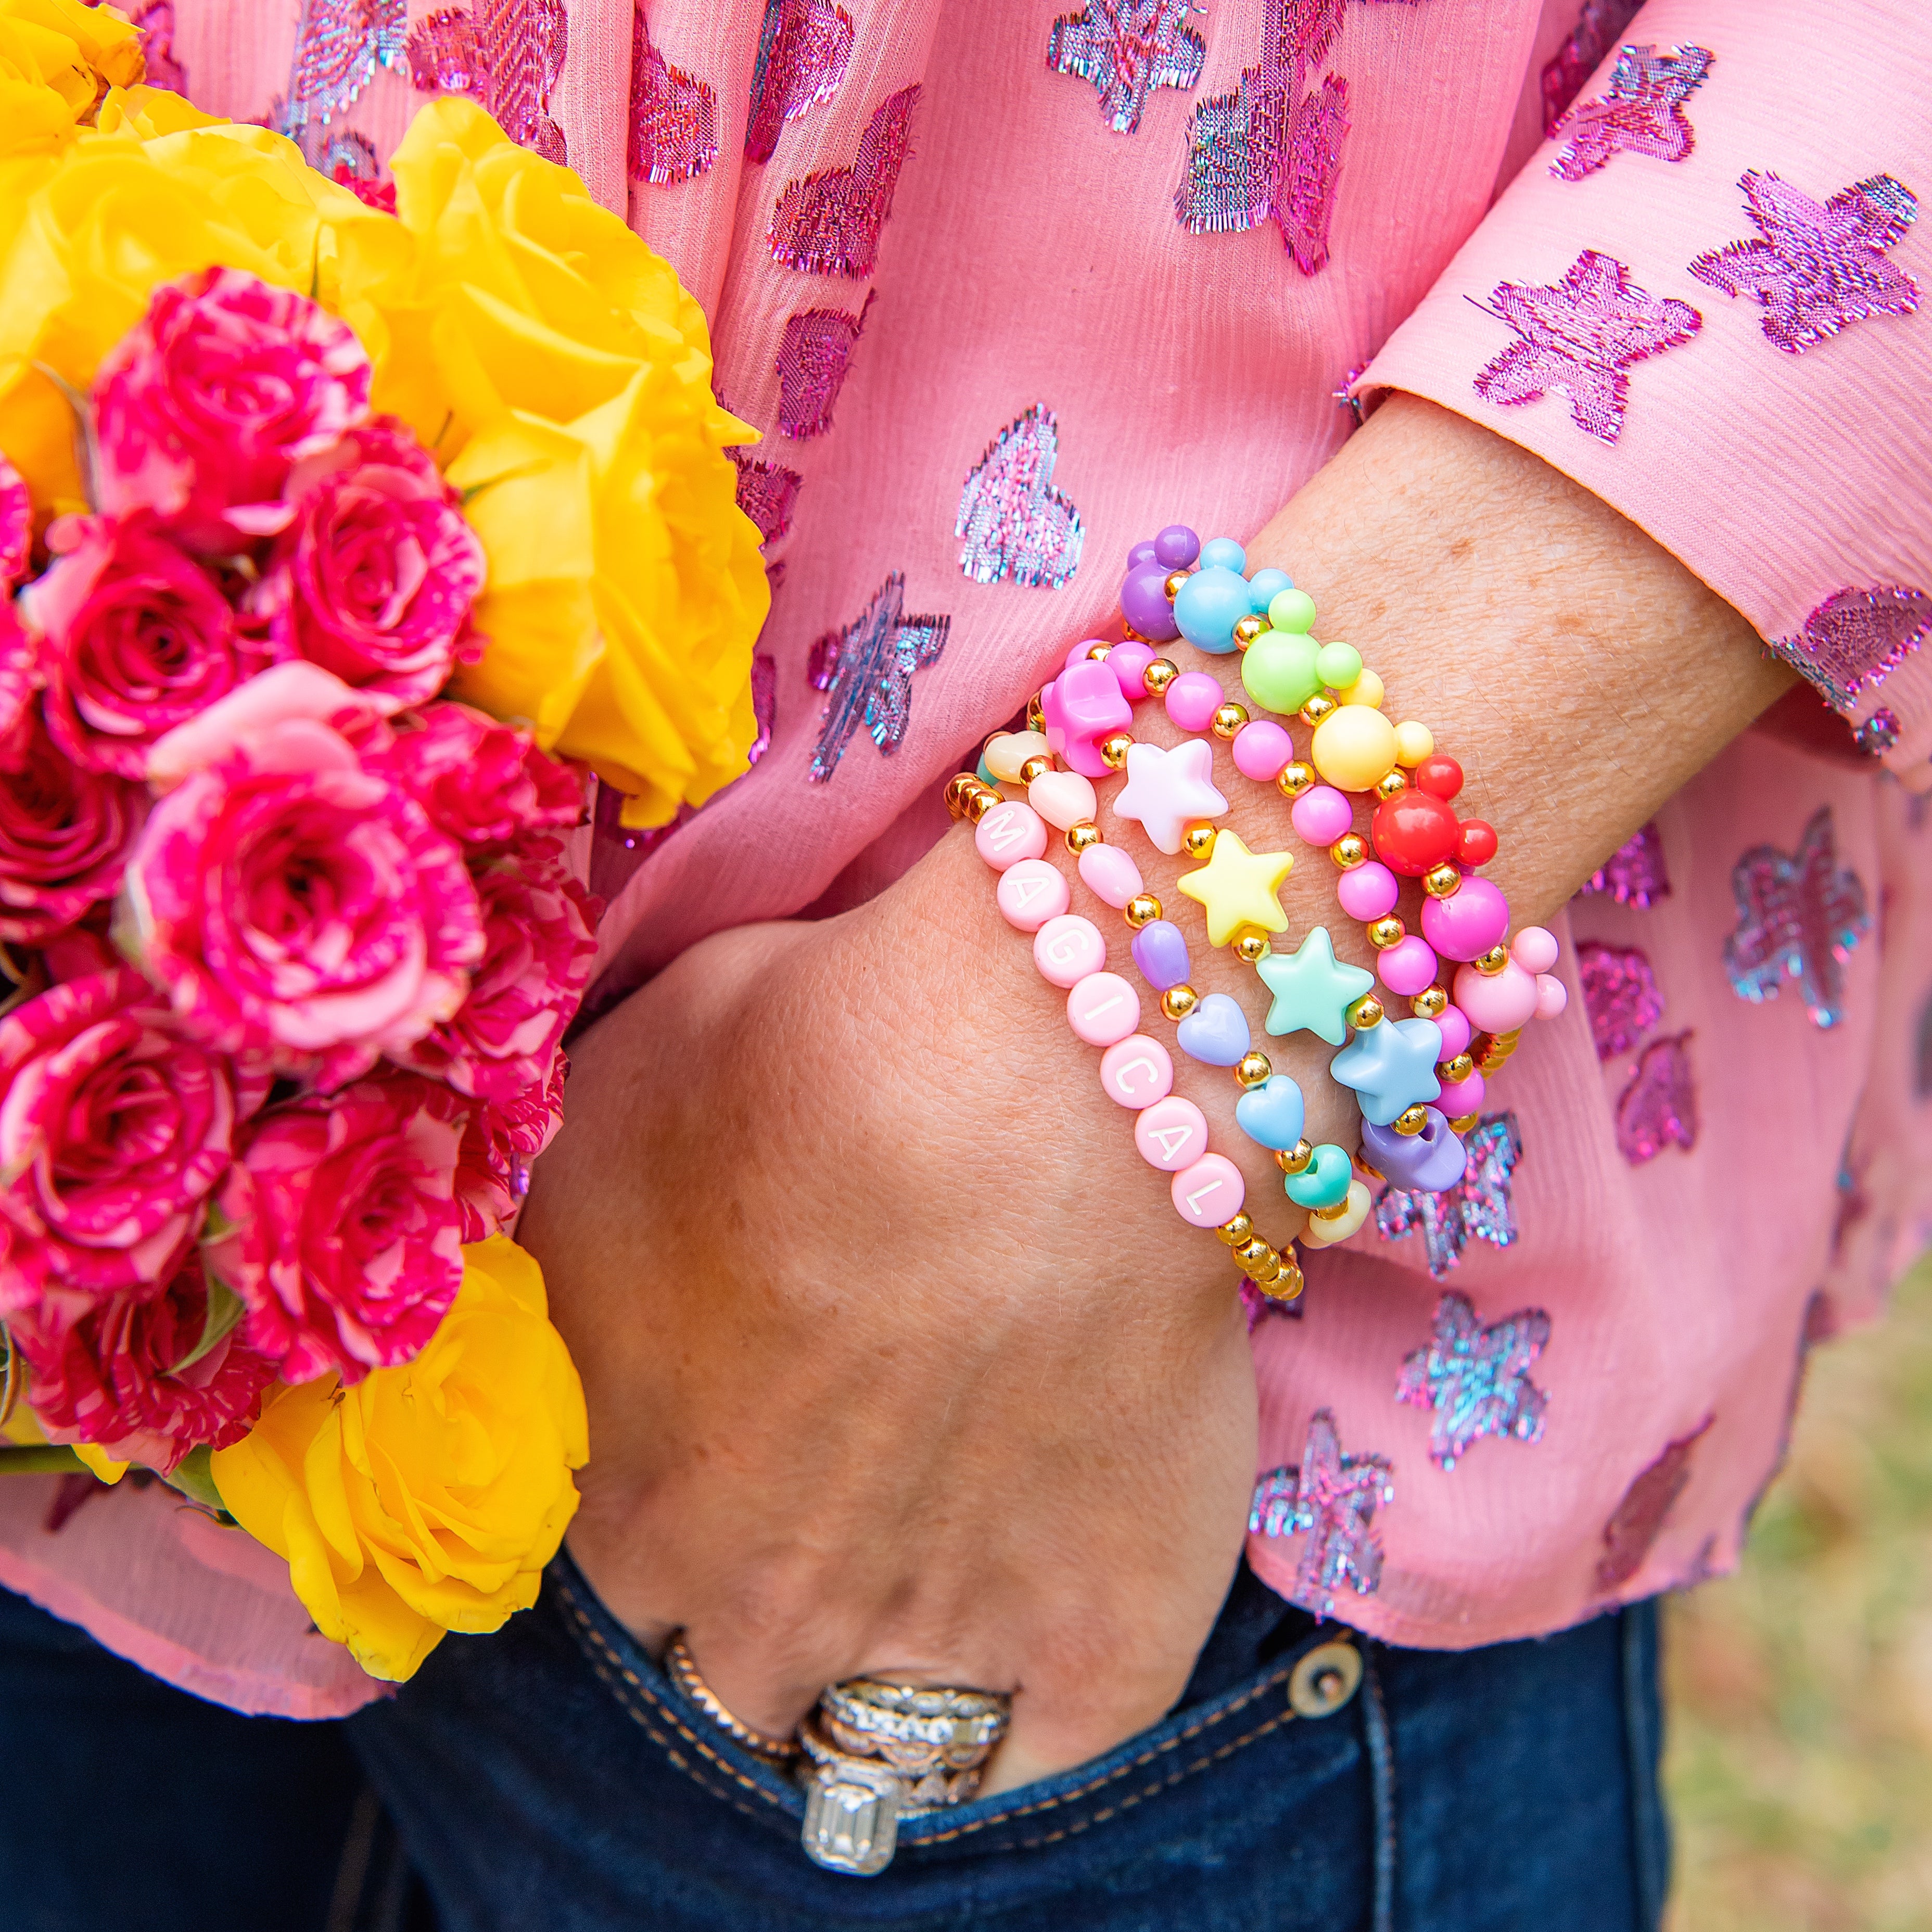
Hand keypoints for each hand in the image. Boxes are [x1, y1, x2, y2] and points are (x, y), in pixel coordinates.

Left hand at [519, 871, 1266, 1794]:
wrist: (1034, 1080)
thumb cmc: (802, 1065)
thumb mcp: (600, 1119)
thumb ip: (560, 1251)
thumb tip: (539, 1277)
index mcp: (626, 1502)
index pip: (620, 1573)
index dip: (681, 1499)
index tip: (736, 1428)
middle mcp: (760, 1608)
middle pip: (734, 1672)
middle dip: (765, 1600)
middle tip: (839, 1483)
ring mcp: (934, 1639)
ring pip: (877, 1734)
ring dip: (888, 1663)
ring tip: (942, 1546)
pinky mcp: (1102, 1637)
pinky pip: (1039, 1751)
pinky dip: (1031, 1705)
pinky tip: (1038, 1614)